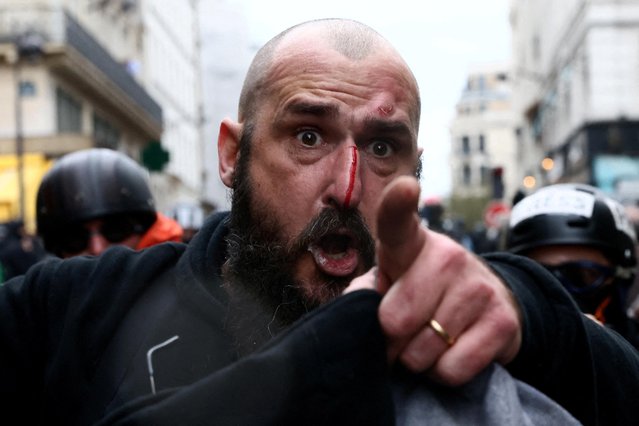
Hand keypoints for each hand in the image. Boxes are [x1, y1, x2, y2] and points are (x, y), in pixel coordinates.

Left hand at [355, 176, 521, 385]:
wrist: (487, 303)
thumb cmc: (421, 292)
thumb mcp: (390, 283)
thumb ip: (365, 293)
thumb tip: (360, 309)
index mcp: (411, 243)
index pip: (398, 221)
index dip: (398, 204)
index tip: (405, 187)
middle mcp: (447, 256)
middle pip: (395, 321)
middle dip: (389, 342)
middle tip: (400, 333)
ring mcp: (478, 287)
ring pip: (421, 353)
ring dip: (416, 359)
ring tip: (429, 338)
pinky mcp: (502, 322)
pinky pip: (451, 370)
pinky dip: (442, 374)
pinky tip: (451, 351)